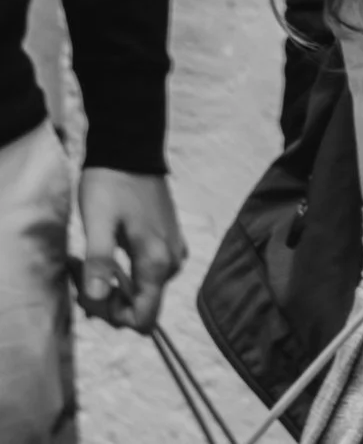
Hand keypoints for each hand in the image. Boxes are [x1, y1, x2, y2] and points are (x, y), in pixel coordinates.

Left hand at [75, 168, 185, 331]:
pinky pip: (150, 273)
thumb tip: (96, 298)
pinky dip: (126, 272)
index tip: (89, 291)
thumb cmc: (112, 185)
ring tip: (90, 259)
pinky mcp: (170, 240)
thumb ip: (100, 262)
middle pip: (142, 306)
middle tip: (81, 270)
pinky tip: (108, 252)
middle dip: (107, 298)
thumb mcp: (98, 223)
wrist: (132, 151)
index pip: (144, 318)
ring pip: (144, 290)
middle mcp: (172, 261)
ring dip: (115, 285)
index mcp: (156, 261)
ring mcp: (174, 250)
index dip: (112, 316)